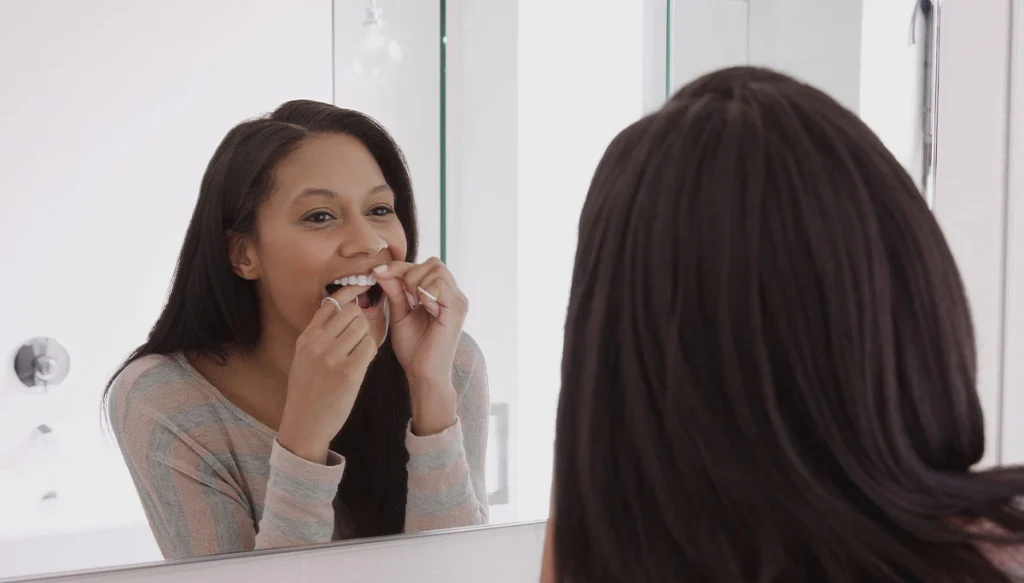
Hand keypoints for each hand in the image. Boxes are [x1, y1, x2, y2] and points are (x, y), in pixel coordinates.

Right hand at [277, 285, 378, 463]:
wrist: (304, 424)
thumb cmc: (307, 392)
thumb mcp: (303, 358)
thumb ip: (318, 336)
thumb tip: (340, 312)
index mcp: (306, 338)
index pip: (330, 302)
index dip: (350, 291)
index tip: (363, 286)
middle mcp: (317, 343)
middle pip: (351, 312)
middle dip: (361, 320)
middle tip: (360, 336)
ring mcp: (332, 357)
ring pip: (362, 327)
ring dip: (366, 337)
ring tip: (359, 353)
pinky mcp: (348, 372)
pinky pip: (370, 346)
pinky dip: (370, 352)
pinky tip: (363, 363)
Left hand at [373, 258, 468, 432]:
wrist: (422, 374)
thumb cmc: (413, 349)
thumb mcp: (400, 314)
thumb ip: (395, 290)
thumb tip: (381, 269)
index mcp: (442, 295)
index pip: (424, 265)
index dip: (400, 266)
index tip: (379, 273)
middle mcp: (454, 295)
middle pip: (433, 262)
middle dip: (410, 273)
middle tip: (404, 297)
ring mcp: (457, 302)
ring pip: (436, 269)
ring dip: (416, 283)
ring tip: (413, 304)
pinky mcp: (456, 311)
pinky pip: (438, 285)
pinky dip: (424, 292)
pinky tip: (421, 308)